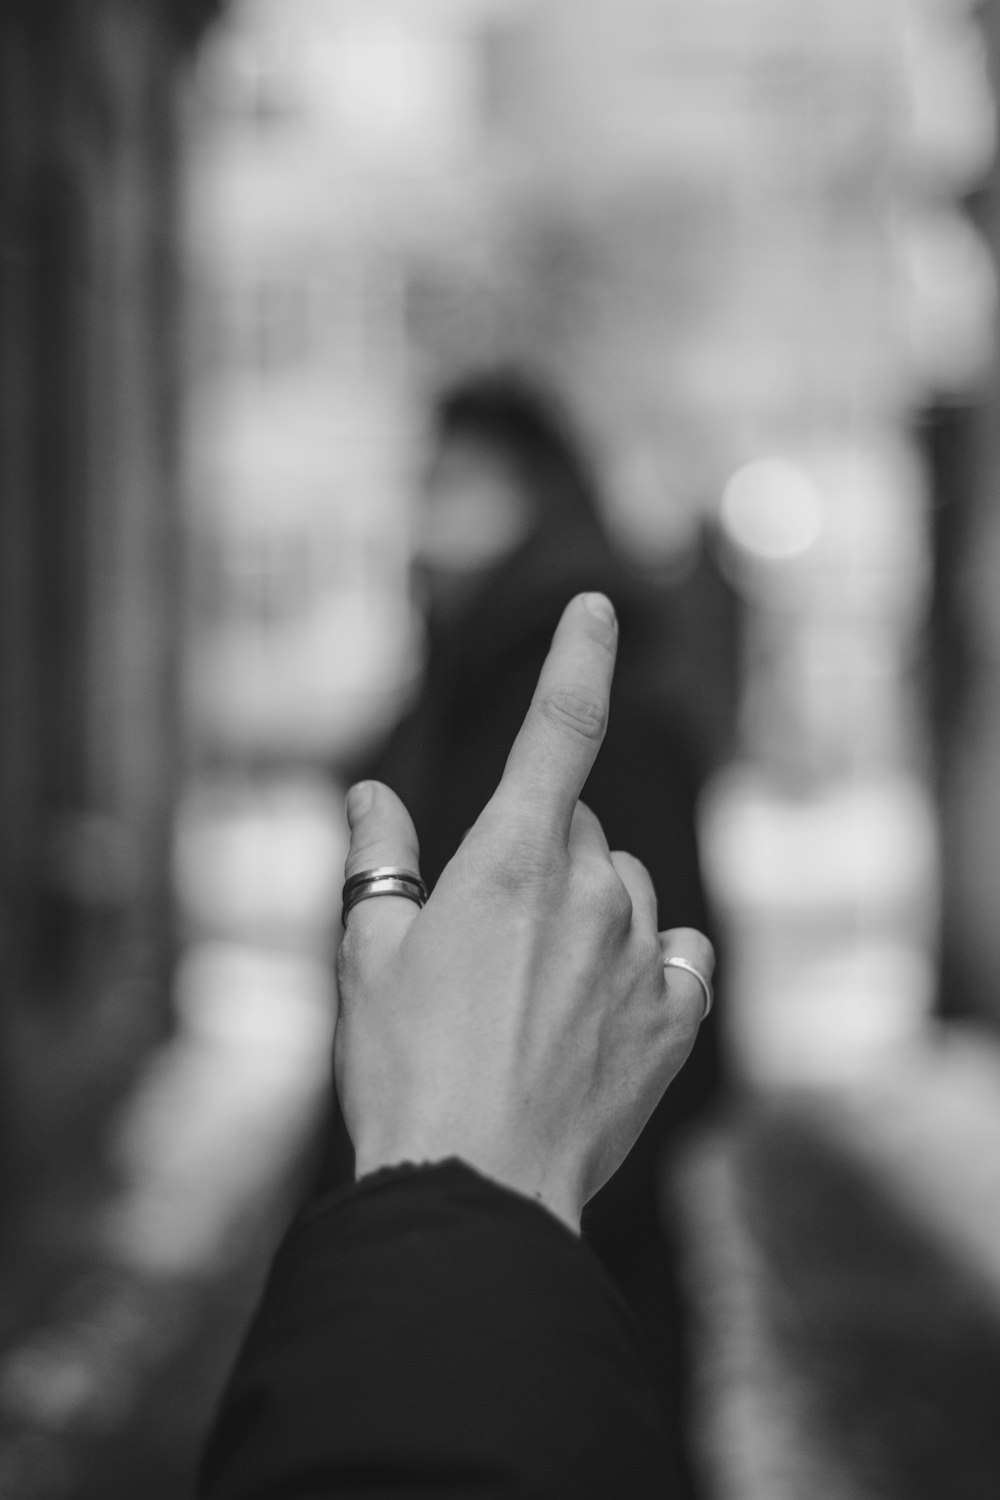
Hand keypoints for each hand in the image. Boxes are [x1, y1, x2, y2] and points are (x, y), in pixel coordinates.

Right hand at [334, 593, 713, 1232]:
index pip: (560, 728)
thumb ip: (381, 858)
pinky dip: (650, 963)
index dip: (581, 656)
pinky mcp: (676, 1020)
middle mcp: (594, 892)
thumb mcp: (367, 952)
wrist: (477, 1189)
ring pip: (631, 892)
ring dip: (593, 911)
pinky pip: (680, 957)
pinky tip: (605, 1008)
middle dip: (541, 852)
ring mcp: (643, 957)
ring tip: (533, 991)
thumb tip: (369, 795)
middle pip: (583, 829)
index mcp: (512, 861)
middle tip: (482, 931)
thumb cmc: (404, 1066)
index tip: (598, 606)